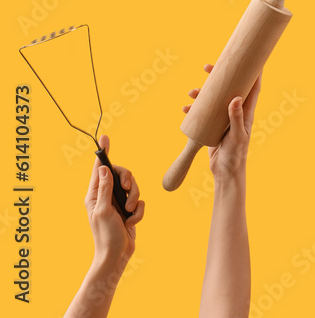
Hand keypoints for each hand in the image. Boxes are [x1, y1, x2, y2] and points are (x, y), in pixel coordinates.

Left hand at [84, 135, 144, 269]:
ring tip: (130, 213)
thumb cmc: (105, 235)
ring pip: (133, 187)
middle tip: (127, 190)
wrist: (117, 255)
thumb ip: (104, 189)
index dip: (103, 153)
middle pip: (122, 175)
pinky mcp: (130, 211)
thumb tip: (102, 168)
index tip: (105, 138)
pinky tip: (132, 223)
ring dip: (135, 199)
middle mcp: (106, 196)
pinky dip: (139, 212)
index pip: (99, 169)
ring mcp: (119, 203)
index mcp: (95, 194)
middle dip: (128, 182)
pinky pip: (140, 202)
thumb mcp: (103, 210)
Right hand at [184, 63, 260, 183]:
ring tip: (191, 92)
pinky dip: (194, 108)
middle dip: (218, 76)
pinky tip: (186, 108)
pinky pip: (203, 112)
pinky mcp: (212, 126)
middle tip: (207, 67)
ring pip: (213, 99)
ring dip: (202, 92)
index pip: (252, 88)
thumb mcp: (237, 136)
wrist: (226, 173)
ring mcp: (223, 118)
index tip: (248, 57)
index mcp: (246, 112)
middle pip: (229, 87)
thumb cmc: (235, 156)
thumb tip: (236, 98)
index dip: (252, 72)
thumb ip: (236, 118)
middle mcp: (235, 112)